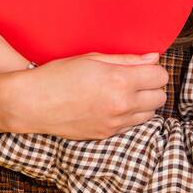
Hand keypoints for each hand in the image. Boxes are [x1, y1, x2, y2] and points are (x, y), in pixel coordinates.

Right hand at [5, 52, 169, 138]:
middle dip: (152, 86)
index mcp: (119, 81)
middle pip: (160, 97)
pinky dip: (130, 115)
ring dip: (144, 103)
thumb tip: (152, 58)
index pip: (160, 77)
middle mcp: (121, 105)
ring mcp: (114, 123)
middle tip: (136, 79)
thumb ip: (127, 60)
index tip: (144, 67)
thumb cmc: (59, 75)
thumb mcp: (93, 59)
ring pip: (150, 114)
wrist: (32, 103)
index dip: (154, 69)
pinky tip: (114, 105)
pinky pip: (132, 125)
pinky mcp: (106, 135)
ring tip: (125, 92)